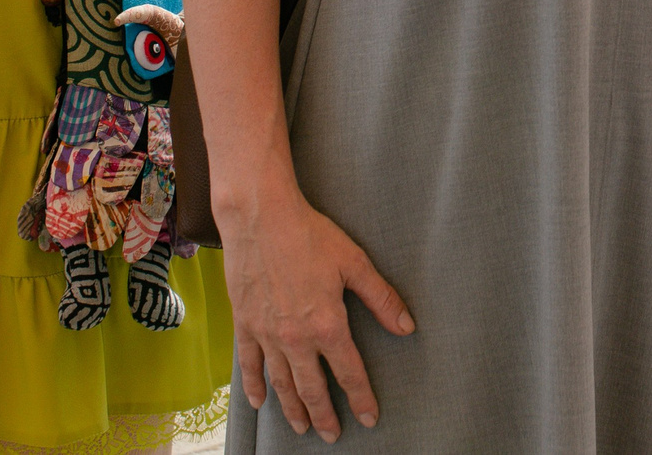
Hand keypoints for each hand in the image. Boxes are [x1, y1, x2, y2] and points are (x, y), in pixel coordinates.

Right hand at [222, 180, 414, 441]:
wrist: (260, 218)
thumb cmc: (310, 235)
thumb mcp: (354, 263)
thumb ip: (381, 298)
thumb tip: (407, 326)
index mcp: (327, 325)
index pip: (349, 373)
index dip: (361, 398)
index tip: (369, 417)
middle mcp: (296, 338)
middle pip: (312, 388)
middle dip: (325, 416)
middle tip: (333, 436)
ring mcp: (267, 334)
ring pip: (282, 383)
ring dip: (293, 409)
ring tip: (302, 428)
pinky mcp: (245, 324)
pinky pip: (249, 364)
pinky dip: (253, 386)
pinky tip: (259, 402)